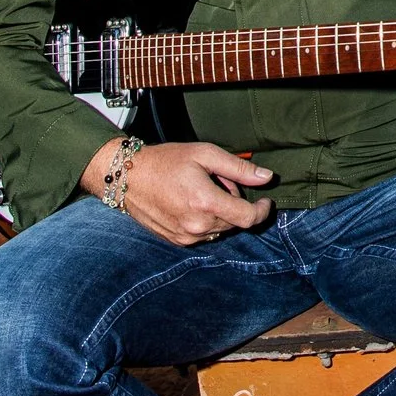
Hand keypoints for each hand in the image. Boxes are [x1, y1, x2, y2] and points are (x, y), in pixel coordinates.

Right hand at [80, 138, 274, 246]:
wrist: (128, 177)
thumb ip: (238, 168)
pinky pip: (204, 234)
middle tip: (220, 181)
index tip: (265, 201)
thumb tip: (267, 177)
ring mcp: (185, 236)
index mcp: (205, 203)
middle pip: (234, 222)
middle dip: (235, 203)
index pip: (248, 218)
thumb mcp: (205, 154)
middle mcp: (197, 225)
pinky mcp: (176, 240)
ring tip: (202, 190)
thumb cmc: (166, 161)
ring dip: (220, 212)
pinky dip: (206, 220)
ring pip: (220, 229)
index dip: (261, 211)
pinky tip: (192, 202)